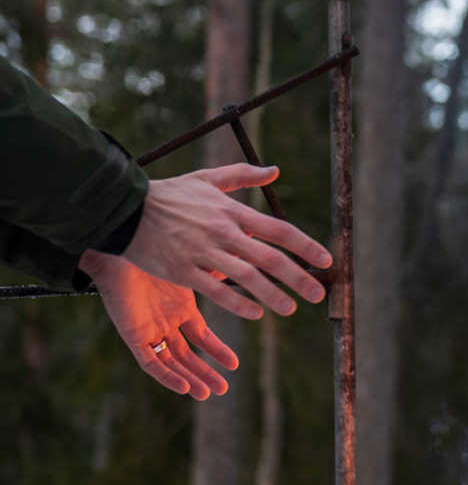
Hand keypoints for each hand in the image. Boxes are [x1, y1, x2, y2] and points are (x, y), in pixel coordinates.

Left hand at [79, 251, 238, 397]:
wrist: (122, 249)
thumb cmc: (156, 249)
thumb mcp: (195, 264)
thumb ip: (218, 274)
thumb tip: (251, 269)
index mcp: (181, 307)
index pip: (202, 337)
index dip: (217, 351)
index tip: (235, 365)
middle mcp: (165, 321)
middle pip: (187, 355)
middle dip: (205, 373)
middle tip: (223, 390)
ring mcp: (149, 329)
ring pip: (170, 362)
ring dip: (188, 379)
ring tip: (207, 394)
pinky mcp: (132, 334)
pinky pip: (149, 362)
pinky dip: (166, 376)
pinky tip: (183, 387)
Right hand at [124, 164, 332, 320]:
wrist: (123, 209)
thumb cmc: (168, 195)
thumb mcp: (206, 179)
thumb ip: (243, 175)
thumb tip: (275, 171)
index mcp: (232, 212)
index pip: (279, 230)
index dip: (306, 246)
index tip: (327, 260)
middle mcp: (222, 233)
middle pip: (269, 257)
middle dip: (298, 277)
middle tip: (318, 294)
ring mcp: (202, 253)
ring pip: (247, 277)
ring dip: (273, 294)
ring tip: (291, 308)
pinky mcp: (183, 272)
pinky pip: (216, 291)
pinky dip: (237, 303)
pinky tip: (256, 313)